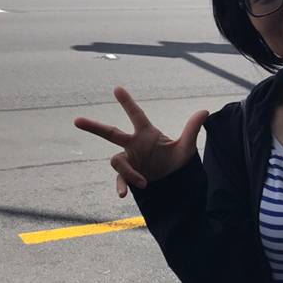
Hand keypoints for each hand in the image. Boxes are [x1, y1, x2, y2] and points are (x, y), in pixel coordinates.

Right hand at [74, 87, 208, 197]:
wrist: (174, 184)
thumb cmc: (178, 162)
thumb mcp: (186, 147)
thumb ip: (192, 129)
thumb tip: (205, 111)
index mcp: (146, 133)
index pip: (136, 115)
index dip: (127, 102)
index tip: (117, 88)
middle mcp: (133, 145)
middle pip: (110, 132)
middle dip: (93, 126)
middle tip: (77, 120)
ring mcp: (129, 160)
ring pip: (116, 161)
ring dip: (128, 171)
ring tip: (143, 182)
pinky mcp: (128, 176)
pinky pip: (119, 179)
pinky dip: (121, 185)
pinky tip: (123, 194)